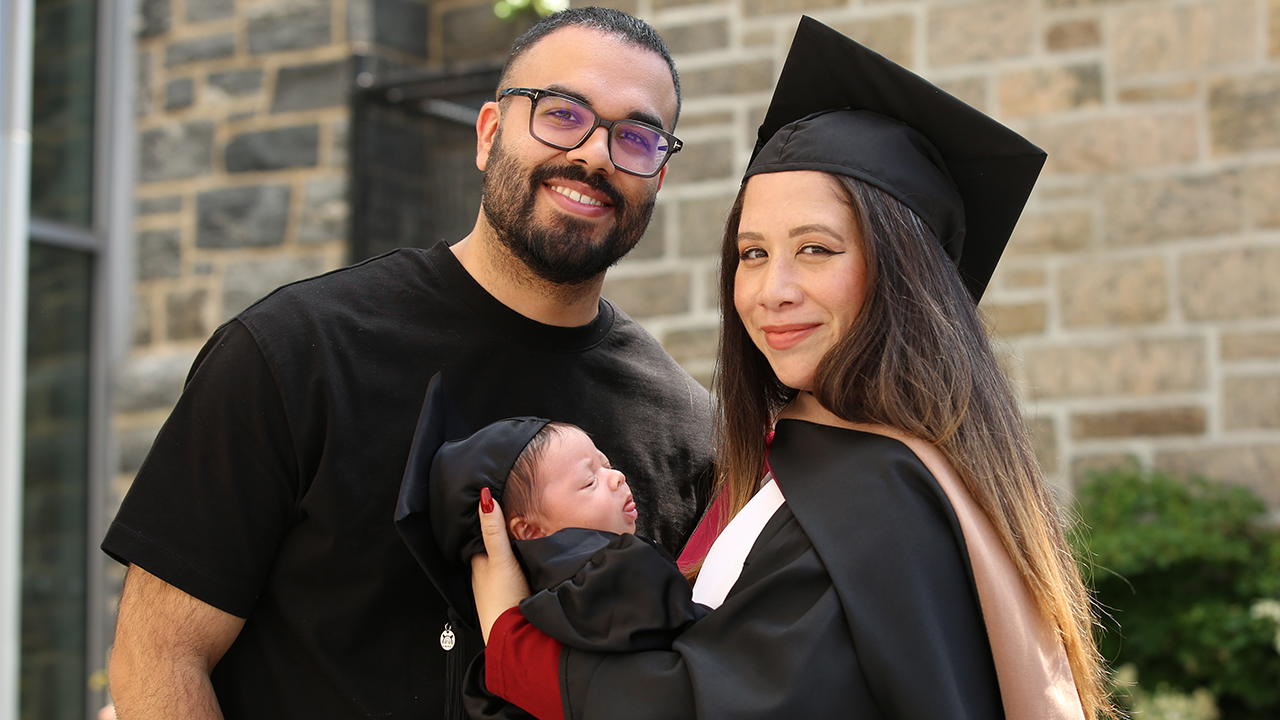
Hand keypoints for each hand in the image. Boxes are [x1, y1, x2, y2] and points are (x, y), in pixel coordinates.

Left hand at [471, 488, 530, 643]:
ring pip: (497, 566)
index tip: (493, 506)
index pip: (479, 537)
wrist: (512, 635)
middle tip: (509, 521)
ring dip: (504, 555)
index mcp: (477, 563)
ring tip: (518, 540)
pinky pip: (507, 579)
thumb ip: (494, 531)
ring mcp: (492, 590)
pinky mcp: (505, 601)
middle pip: (488, 551)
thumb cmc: (503, 598)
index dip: (487, 522)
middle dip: (497, 539)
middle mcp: (481, 576)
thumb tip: (484, 499)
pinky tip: (522, 568)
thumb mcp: (500, 558)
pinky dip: (512, 570)